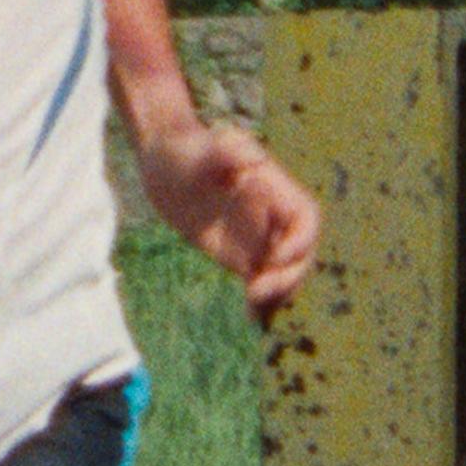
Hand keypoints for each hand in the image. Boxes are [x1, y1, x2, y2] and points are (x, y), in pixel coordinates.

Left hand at [139, 120, 320, 325]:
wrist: (161, 162)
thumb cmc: (183, 148)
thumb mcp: (200, 148)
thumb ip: (226, 152)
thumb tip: (256, 158)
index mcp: (272, 188)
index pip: (304, 218)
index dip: (300, 241)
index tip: (275, 257)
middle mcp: (270, 215)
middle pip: (300, 251)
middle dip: (289, 275)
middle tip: (257, 291)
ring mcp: (256, 236)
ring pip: (284, 271)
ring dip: (278, 293)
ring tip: (253, 309)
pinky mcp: (239, 253)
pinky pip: (260, 279)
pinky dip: (261, 301)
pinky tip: (249, 317)